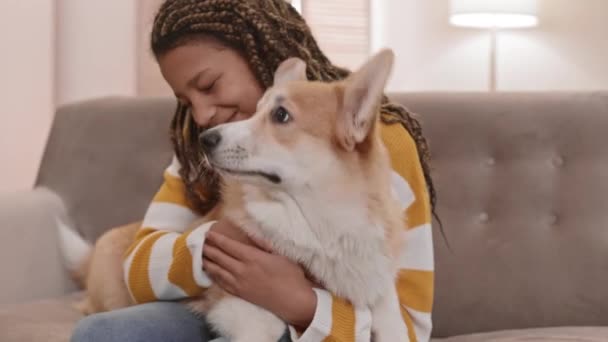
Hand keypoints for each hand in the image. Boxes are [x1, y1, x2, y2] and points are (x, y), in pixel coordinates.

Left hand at [202, 226, 316, 328]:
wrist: (292, 301)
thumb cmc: (290, 276)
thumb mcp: (280, 255)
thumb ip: (263, 244)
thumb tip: (251, 233)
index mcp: (252, 257)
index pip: (229, 246)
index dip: (217, 239)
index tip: (208, 233)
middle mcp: (242, 269)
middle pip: (219, 257)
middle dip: (208, 248)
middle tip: (199, 241)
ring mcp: (239, 283)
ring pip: (217, 270)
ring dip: (207, 261)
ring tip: (200, 255)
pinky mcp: (239, 293)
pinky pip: (221, 283)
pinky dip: (213, 275)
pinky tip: (209, 271)